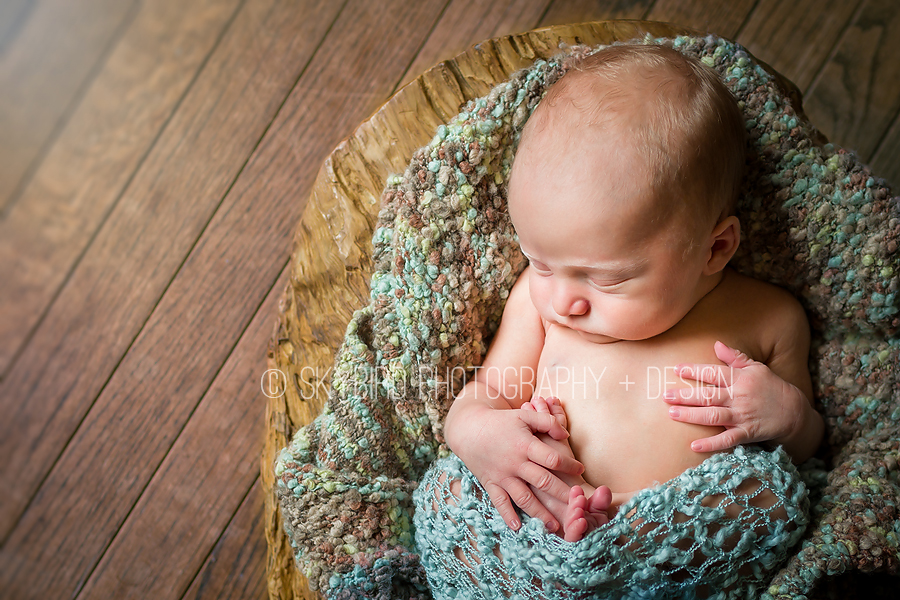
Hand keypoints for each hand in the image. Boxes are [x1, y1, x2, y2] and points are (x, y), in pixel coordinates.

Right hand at [446, 399, 584, 531]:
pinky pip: (499, 502)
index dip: (569, 465)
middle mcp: (514, 463)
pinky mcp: (491, 484)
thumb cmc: (501, 422)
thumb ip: (548, 422)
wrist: (469, 429)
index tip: (581, 470)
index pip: (552, 458)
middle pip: (543, 482)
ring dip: (540, 513)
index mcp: (525, 445)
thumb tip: (566, 436)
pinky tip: (518, 528)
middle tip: (577, 506)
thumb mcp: (525, 415)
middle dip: (562, 494)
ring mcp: (502, 476)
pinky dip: (508, 515)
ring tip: (555, 526)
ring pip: (524, 498)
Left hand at [663, 341, 806, 452]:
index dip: (694, 370)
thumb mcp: (756, 368)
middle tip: (665, 396)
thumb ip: (735, 357)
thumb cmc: (772, 388)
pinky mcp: (747, 433)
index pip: (713, 373)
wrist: (795, 413)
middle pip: (708, 395)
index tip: (676, 369)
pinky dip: (711, 444)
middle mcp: (739, 397)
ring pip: (712, 416)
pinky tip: (694, 446)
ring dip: (691, 415)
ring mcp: (742, 416)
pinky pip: (727, 440)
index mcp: (740, 379)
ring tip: (672, 413)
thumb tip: (716, 344)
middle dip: (685, 396)